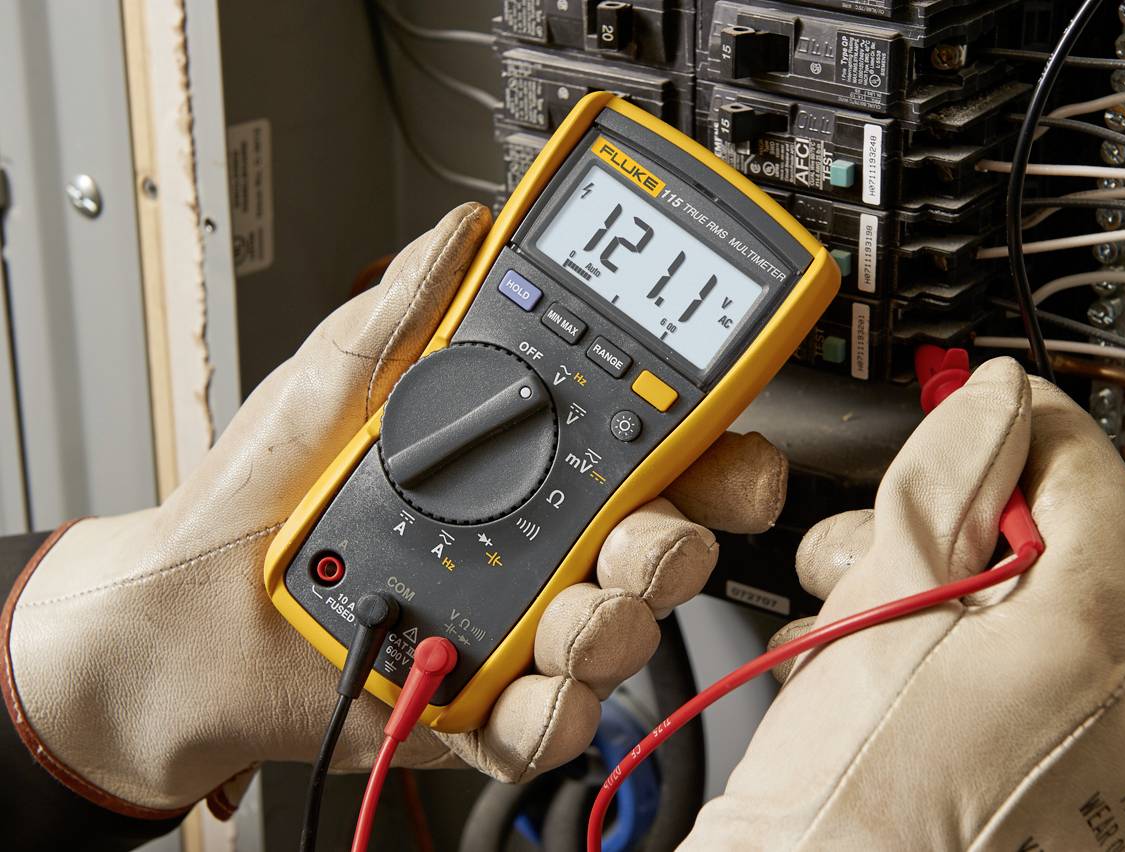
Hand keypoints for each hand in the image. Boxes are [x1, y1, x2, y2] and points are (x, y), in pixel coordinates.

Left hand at [0, 203, 786, 817]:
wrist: (191, 615)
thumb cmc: (263, 494)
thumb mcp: (338, 377)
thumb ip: (412, 303)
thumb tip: (468, 228)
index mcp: (529, 454)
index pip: (657, 443)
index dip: (716, 443)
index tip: (727, 437)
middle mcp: (546, 536)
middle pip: (671, 541)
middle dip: (677, 541)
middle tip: (632, 531)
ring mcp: (523, 618)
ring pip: (629, 628)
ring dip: (608, 621)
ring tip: (546, 608)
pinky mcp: (488, 696)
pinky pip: (559, 717)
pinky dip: (549, 707)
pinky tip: (506, 680)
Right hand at [684, 358, 1124, 849]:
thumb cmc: (847, 793)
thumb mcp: (888, 596)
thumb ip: (948, 477)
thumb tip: (988, 402)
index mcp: (1097, 643)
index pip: (1091, 480)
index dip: (1026, 423)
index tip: (977, 400)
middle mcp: (1111, 709)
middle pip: (1042, 554)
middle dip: (948, 526)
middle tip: (878, 533)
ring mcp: (1075, 762)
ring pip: (1007, 621)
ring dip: (921, 597)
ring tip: (844, 625)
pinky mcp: (1032, 793)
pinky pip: (993, 686)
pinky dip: (927, 662)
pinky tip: (860, 682)